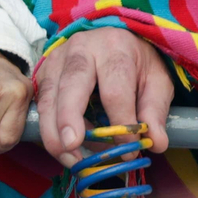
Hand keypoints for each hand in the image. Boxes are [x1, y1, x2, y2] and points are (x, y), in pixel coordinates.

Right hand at [36, 27, 171, 166]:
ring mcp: (58, 59)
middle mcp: (82, 48)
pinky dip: (48, 130)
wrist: (113, 39)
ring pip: (50, 97)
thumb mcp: (156, 80)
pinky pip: (41, 104)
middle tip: (73, 145)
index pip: (116, 88)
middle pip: (73, 83)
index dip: (121, 121)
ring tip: (70, 157)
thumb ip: (155, 110)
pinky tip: (63, 149)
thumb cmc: (135, 63)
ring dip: (55, 132)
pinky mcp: (43, 73)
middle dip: (70, 116)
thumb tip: (156, 142)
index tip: (129, 148)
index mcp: (115, 47)